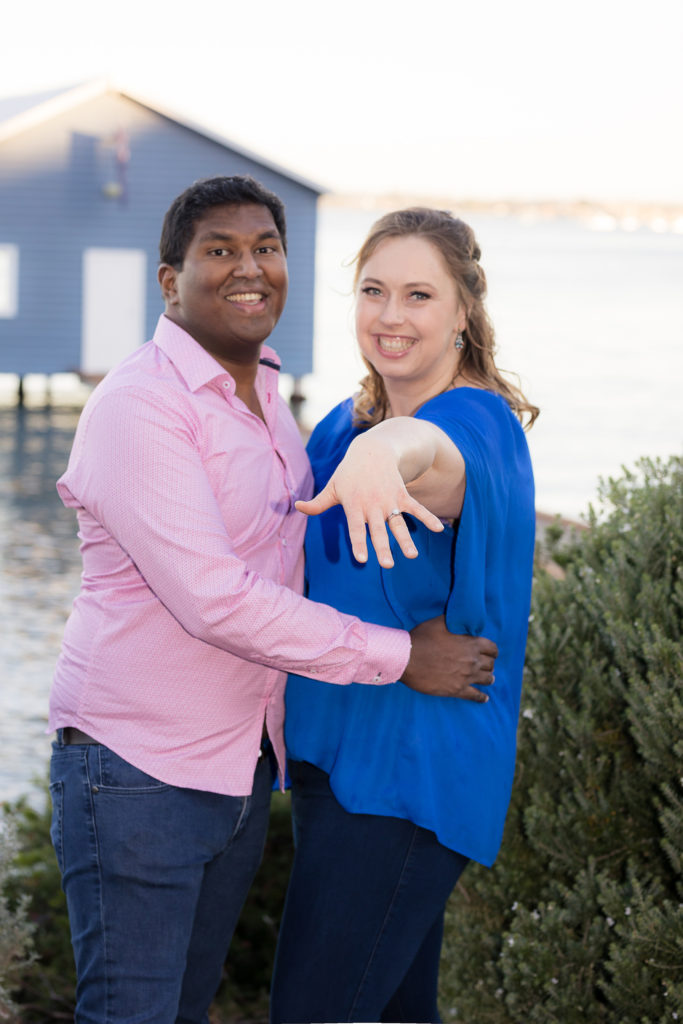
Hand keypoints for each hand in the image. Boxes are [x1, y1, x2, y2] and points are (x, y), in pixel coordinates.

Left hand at [295, 437, 443, 568]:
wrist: (371, 450)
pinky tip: (439, 529)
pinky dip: (428, 517)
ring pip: (398, 524)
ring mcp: (389, 501)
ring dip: (406, 539)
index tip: (362, 560)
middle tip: (388, 565)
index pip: (355, 529)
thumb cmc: (348, 473)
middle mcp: (372, 505)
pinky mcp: (402, 495)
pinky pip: (417, 508)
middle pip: (378, 531)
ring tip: (412, 555)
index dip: (359, 543)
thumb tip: (296, 507)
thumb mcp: (332, 487)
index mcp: (354, 506)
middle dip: (383, 548)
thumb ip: (317, 503)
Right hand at [402, 617, 497, 701]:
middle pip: (490, 664)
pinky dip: (482, 697)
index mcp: (471, 644)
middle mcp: (472, 661)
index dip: (492, 651)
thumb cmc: (422, 639)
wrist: (407, 659)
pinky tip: (484, 698)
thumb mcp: (439, 622)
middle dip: (489, 664)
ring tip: (488, 679)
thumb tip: (459, 616)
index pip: (492, 648)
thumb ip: (453, 620)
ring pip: (486, 679)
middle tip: (486, 665)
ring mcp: (466, 676)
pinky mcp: (457, 690)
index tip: (491, 653)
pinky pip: (475, 696)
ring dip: (488, 678)